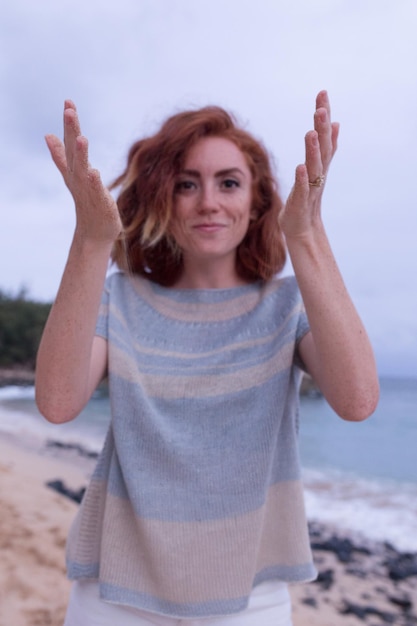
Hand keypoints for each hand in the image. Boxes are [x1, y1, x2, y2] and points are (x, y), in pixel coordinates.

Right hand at [45, 101, 121, 243]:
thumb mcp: (74, 174)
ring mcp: (88, 190)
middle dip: (71, 130)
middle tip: (69, 110)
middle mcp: (78, 177)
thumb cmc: (87, 200)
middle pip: (73, 151)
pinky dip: (92, 181)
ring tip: (81, 138)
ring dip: (80, 154)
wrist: (94, 231)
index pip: (69, 142)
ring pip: (82, 169)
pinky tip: (93, 171)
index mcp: (74, 169)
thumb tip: (48, 135)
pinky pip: (95, 191)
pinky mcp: (100, 203)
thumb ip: (61, 155)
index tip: (68, 101)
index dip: (68, 124)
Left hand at [279, 90, 339, 239]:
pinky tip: (300, 167)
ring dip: (313, 150)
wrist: (302, 229)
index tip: (322, 93)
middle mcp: (318, 173)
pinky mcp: (301, 203)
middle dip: (322, 127)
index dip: (324, 115)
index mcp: (319, 164)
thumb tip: (335, 124)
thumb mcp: (315, 169)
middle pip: (322, 147)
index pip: (324, 135)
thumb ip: (325, 148)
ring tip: (311, 132)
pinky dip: (302, 178)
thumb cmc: (305, 198)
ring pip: (314, 166)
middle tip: (321, 106)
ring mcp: (310, 188)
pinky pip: (303, 189)